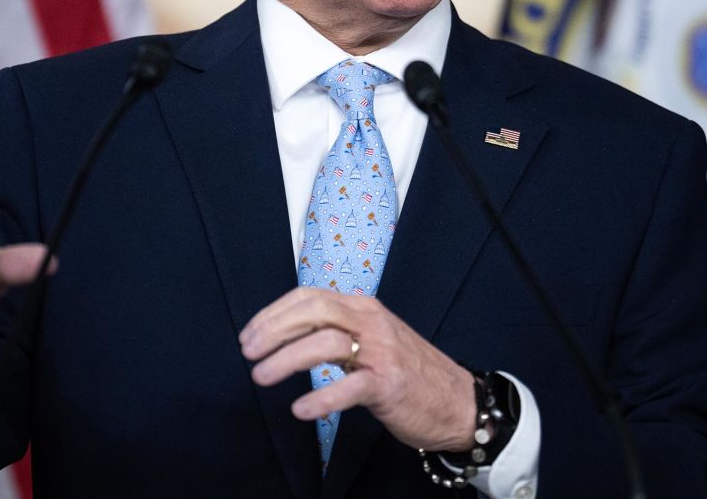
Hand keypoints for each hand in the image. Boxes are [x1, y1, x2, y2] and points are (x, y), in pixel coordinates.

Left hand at [239, 287, 475, 451]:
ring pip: (325, 343)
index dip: (274, 313)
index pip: (310, 297)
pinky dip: (320, 397)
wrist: (458, 401)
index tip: (250, 334)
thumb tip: (288, 335)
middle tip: (248, 351)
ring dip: (286, 360)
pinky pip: (349, 387)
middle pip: (314, 310)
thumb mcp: (372, 339)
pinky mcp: (389, 384)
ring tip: (261, 377)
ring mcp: (382, 352)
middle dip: (273, 329)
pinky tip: (300, 409)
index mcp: (363, 308)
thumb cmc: (409, 372)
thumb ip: (337, 331)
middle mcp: (371, 322)